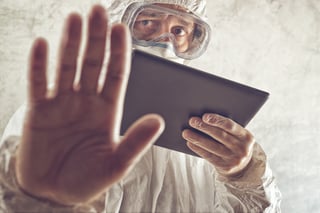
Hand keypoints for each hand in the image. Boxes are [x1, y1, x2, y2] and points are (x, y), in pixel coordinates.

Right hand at [15, 5, 163, 204]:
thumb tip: (159, 120)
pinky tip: (42, 44)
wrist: (54, 194)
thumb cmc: (87, 180)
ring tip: (75, 19)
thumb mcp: (116, 164)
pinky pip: (38, 83)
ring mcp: (62, 104)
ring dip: (70, 43)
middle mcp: (86, 102)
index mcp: (108, 111)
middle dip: (96, 38)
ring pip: (68, 66)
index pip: (116, 75)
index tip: (121, 29)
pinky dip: (39, 64)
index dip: (119, 52)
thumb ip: (136, 141)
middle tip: (98, 11)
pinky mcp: (39, 111)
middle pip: (93, 63)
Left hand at [182, 113, 254, 176]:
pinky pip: (209, 156)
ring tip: (186, 132)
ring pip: (212, 146)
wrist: (244, 167)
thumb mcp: (238, 136)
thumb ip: (227, 128)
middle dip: (204, 127)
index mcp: (246, 136)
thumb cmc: (236, 145)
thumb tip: (204, 118)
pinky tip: (190, 143)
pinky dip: (198, 149)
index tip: (204, 116)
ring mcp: (234, 159)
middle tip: (192, 121)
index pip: (230, 125)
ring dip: (197, 138)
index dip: (217, 120)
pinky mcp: (225, 167)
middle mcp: (241, 148)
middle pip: (220, 135)